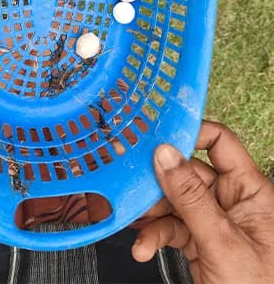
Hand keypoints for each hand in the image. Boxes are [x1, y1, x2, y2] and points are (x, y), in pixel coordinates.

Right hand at [130, 120, 273, 282]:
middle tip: (132, 185)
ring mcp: (214, 223)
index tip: (156, 135)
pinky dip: (152, 237)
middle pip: (186, 174)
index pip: (220, 145)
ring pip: (171, 203)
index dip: (189, 135)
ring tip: (136, 226)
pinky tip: (143, 246)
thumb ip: (191, 197)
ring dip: (150, 216)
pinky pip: (169, 229)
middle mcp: (231, 203)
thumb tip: (166, 156)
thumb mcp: (222, 240)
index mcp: (250, 192)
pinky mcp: (199, 243)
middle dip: (156, 183)